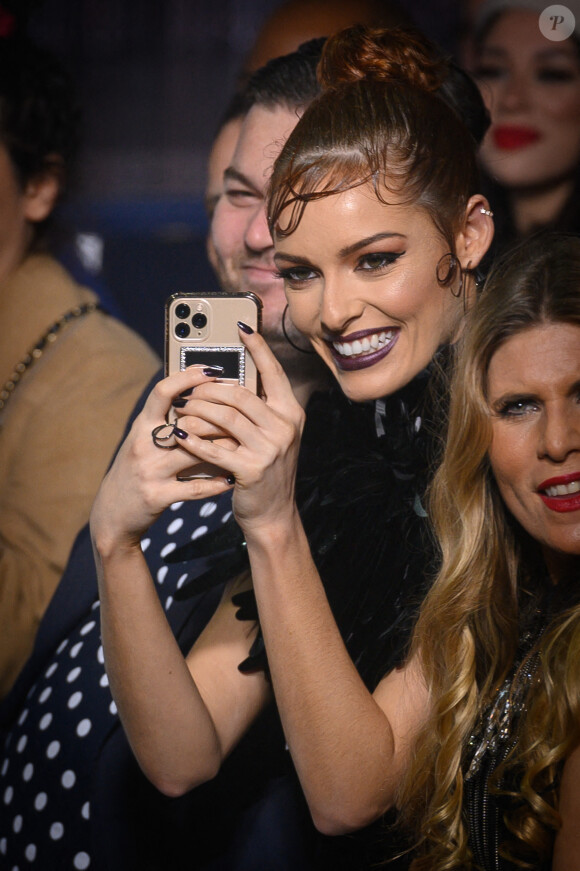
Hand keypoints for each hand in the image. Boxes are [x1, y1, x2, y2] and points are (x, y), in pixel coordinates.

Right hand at [90, 367, 235, 551]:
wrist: (112, 515)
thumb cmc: (135, 471)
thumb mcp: (143, 442)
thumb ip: (165, 422)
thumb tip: (199, 396)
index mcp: (141, 426)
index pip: (163, 392)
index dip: (187, 377)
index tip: (211, 369)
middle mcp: (143, 445)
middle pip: (186, 421)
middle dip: (218, 416)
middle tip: (242, 412)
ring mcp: (150, 471)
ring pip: (194, 453)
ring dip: (223, 448)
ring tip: (243, 443)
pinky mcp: (157, 497)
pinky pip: (195, 488)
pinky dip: (217, 483)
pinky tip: (232, 479)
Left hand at [165, 328, 304, 535]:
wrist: (273, 514)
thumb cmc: (264, 469)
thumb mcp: (271, 435)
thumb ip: (258, 408)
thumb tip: (226, 379)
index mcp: (291, 412)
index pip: (273, 372)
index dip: (257, 347)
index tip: (241, 325)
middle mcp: (285, 427)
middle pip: (240, 394)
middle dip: (208, 388)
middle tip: (187, 389)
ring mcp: (270, 449)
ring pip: (225, 416)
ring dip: (197, 411)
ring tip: (180, 409)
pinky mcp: (251, 470)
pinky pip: (214, 448)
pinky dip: (193, 439)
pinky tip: (178, 433)